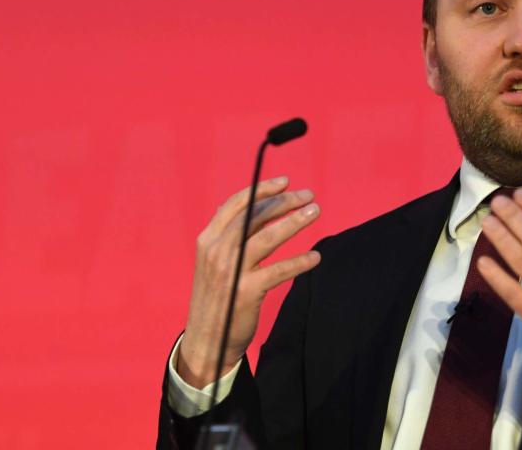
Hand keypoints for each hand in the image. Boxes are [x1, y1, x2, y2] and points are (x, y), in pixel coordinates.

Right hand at [176, 176, 320, 388]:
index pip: (236, 204)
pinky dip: (300, 262)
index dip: (262, 189)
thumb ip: (229, 236)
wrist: (206, 340)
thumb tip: (257, 207)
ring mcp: (231, 271)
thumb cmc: (217, 296)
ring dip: (295, 222)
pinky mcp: (246, 292)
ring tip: (315, 212)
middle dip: (284, 202)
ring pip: (267, 237)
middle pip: (255, 216)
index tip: (285, 182)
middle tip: (309, 196)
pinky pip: (279, 271)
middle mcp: (216, 251)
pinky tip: (316, 257)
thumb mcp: (213, 261)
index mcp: (207, 240)